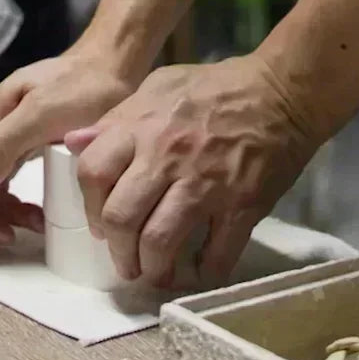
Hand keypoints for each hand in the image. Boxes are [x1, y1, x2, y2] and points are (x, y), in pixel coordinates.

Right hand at [0, 47, 134, 251]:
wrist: (112, 70)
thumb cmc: (79, 85)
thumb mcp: (41, 111)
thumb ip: (2, 145)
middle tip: (5, 238)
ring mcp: (3, 150)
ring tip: (30, 228)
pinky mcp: (23, 158)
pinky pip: (5, 194)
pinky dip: (15, 213)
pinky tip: (39, 218)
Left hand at [66, 54, 319, 286]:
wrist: (284, 91)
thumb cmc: (220, 87)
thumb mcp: (160, 85)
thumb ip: (117, 117)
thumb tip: (75, 142)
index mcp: (143, 127)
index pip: (92, 174)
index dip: (90, 207)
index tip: (101, 224)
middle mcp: (166, 158)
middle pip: (121, 218)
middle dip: (118, 251)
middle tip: (126, 261)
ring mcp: (205, 184)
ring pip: (159, 243)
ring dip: (153, 269)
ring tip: (156, 273)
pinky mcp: (241, 205)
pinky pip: (215, 255)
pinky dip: (204, 273)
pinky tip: (200, 273)